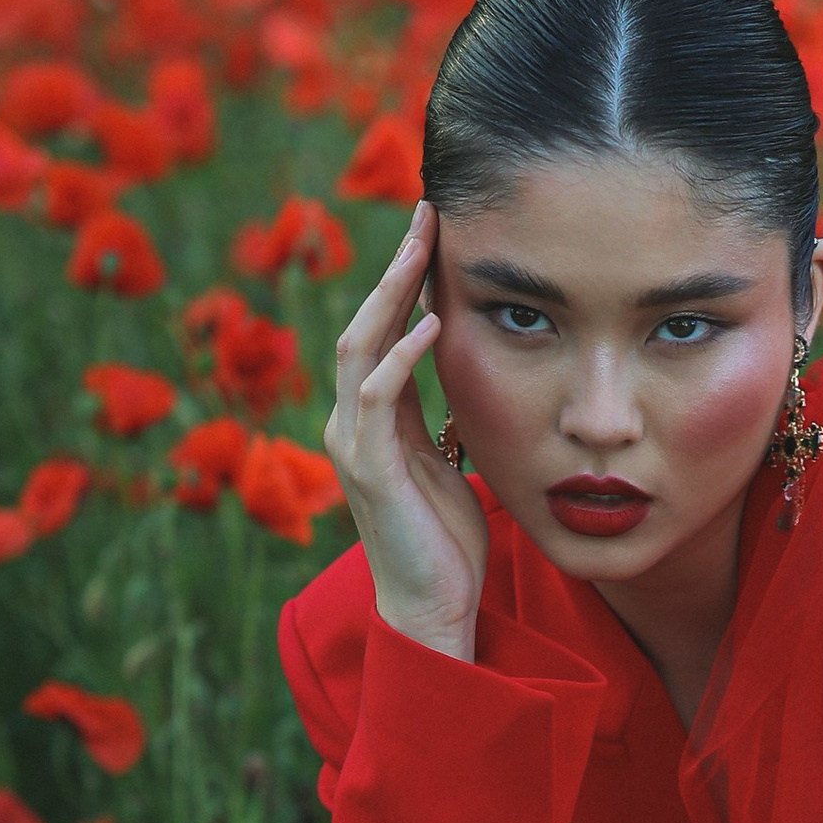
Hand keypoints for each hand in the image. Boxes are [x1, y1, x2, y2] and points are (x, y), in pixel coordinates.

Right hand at [324, 200, 487, 656]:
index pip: (383, 333)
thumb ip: (445, 424)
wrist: (433, 608)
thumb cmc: (446, 544)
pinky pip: (377, 397)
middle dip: (395, 268)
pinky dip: (401, 356)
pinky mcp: (369, 469)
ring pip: (360, 348)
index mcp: (375, 420)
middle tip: (426, 215)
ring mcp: (354, 444)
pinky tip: (430, 324)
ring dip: (392, 294)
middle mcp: (353, 424)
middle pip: (364, 325)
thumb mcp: (450, 466)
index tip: (435, 233)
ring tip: (423, 248)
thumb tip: (469, 385)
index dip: (405, 282)